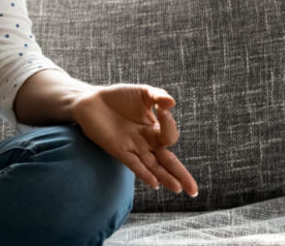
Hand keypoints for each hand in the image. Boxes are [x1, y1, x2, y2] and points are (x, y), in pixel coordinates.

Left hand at [70, 84, 198, 195]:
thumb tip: (172, 103)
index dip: (169, 124)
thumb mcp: (142, 92)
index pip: (169, 135)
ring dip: (165, 178)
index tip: (163, 109)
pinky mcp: (117, 149)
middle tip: (194, 191)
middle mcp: (146, 142)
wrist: (90, 100)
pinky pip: (133, 164)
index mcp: (154, 129)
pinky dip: (144, 173)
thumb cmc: (118, 97)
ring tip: (178, 189)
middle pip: (168, 161)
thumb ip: (158, 96)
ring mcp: (132, 147)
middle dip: (181, 175)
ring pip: (153, 167)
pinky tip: (154, 183)